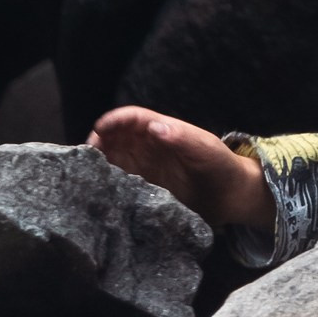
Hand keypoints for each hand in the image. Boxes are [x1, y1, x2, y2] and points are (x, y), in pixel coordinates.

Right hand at [89, 106, 277, 232]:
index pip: (132, 119)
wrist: (231, 197)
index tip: (99, 130)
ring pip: (114, 160)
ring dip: (100, 164)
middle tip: (86, 159)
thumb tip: (154, 126)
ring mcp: (145, 167)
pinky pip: (121, 182)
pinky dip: (108, 184)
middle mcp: (149, 146)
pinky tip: (101, 193)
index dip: (114, 121)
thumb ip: (181, 138)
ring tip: (88, 177)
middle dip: (99, 143)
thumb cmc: (221, 167)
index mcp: (162, 130)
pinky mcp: (145, 188)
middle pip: (116, 138)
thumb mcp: (205, 150)